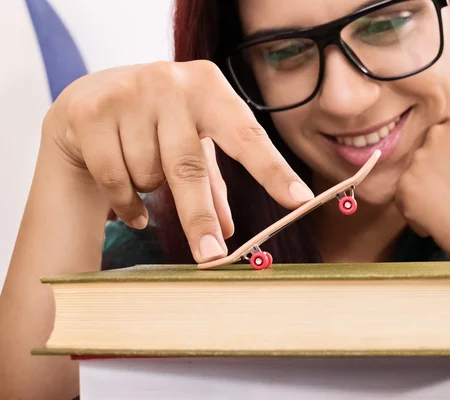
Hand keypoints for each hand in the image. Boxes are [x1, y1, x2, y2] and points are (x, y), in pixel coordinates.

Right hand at [45, 61, 314, 262]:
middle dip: (200, 218)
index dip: (273, 171)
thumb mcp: (194, 141)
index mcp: (209, 87)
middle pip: (189, 167)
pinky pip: (116, 179)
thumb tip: (231, 231)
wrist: (90, 99)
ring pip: (148, 175)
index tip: (300, 201)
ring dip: (151, 191)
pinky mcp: (91, 112)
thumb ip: (214, 182)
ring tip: (146, 176)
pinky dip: (125, 201)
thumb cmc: (158, 123)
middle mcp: (171, 82)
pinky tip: (129, 199)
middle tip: (212, 257)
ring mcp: (128, 93)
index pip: (247, 136)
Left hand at [395, 112, 449, 260]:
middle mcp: (436, 134)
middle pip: (425, 150)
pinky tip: (440, 222)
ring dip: (424, 191)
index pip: (445, 132)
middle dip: (434, 169)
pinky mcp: (403, 186)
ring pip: (413, 174)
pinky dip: (416, 212)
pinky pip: (404, 198)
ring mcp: (417, 160)